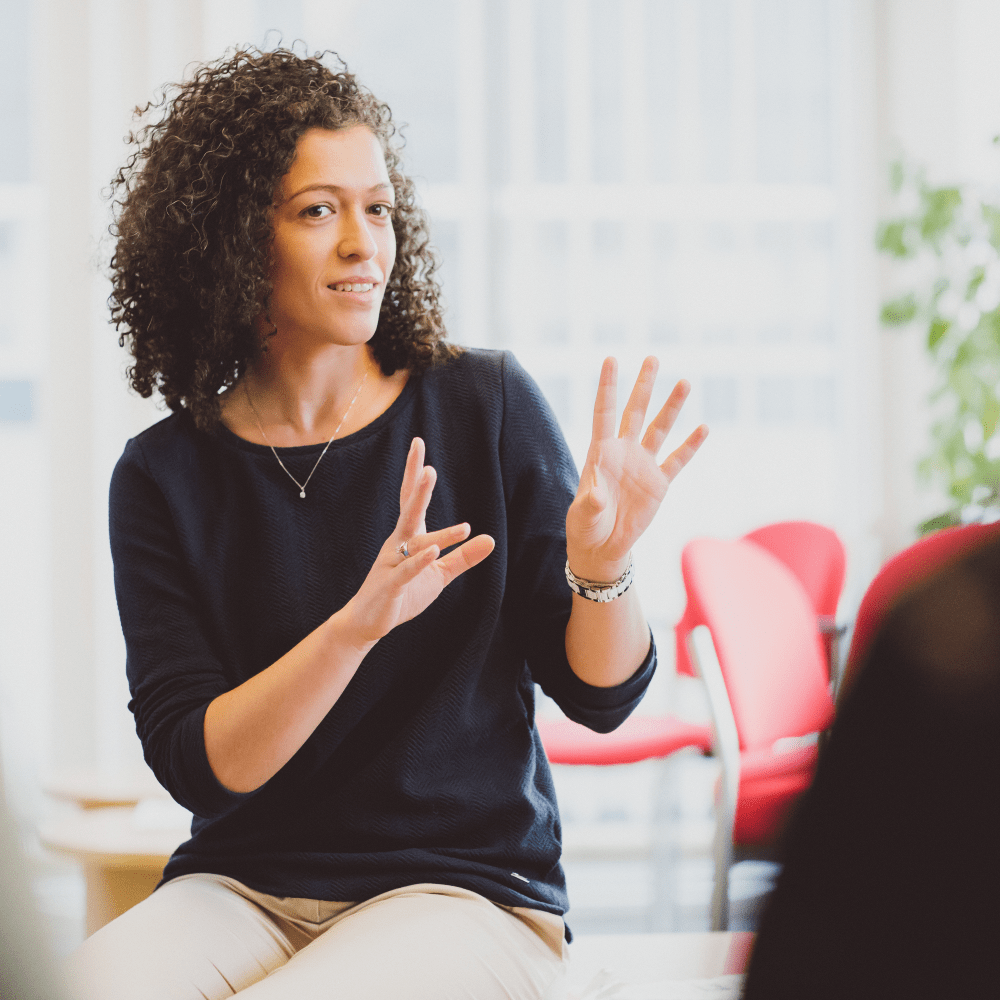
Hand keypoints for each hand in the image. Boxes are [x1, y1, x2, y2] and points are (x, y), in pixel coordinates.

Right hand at [342, 437, 494, 645]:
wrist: (368, 622)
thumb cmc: (403, 593)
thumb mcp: (439, 574)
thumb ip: (462, 557)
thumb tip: (490, 539)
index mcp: (409, 537)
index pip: (412, 500)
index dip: (415, 473)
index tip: (418, 443)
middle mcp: (398, 544)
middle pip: (409, 510)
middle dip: (418, 488)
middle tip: (428, 466)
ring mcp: (392, 563)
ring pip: (412, 539)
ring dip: (429, 521)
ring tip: (445, 504)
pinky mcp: (391, 585)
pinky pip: (406, 570)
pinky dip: (419, 560)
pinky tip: (432, 549)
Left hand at [566, 356, 707, 582]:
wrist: (603, 547)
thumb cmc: (586, 527)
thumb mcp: (584, 515)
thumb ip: (591, 502)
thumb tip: (596, 493)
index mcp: (600, 453)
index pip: (604, 412)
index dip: (608, 386)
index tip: (611, 359)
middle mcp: (623, 452)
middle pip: (634, 412)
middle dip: (643, 385)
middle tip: (652, 358)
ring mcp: (643, 465)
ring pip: (659, 429)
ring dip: (671, 407)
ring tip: (684, 382)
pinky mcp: (659, 483)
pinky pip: (677, 460)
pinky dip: (690, 445)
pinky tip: (703, 427)